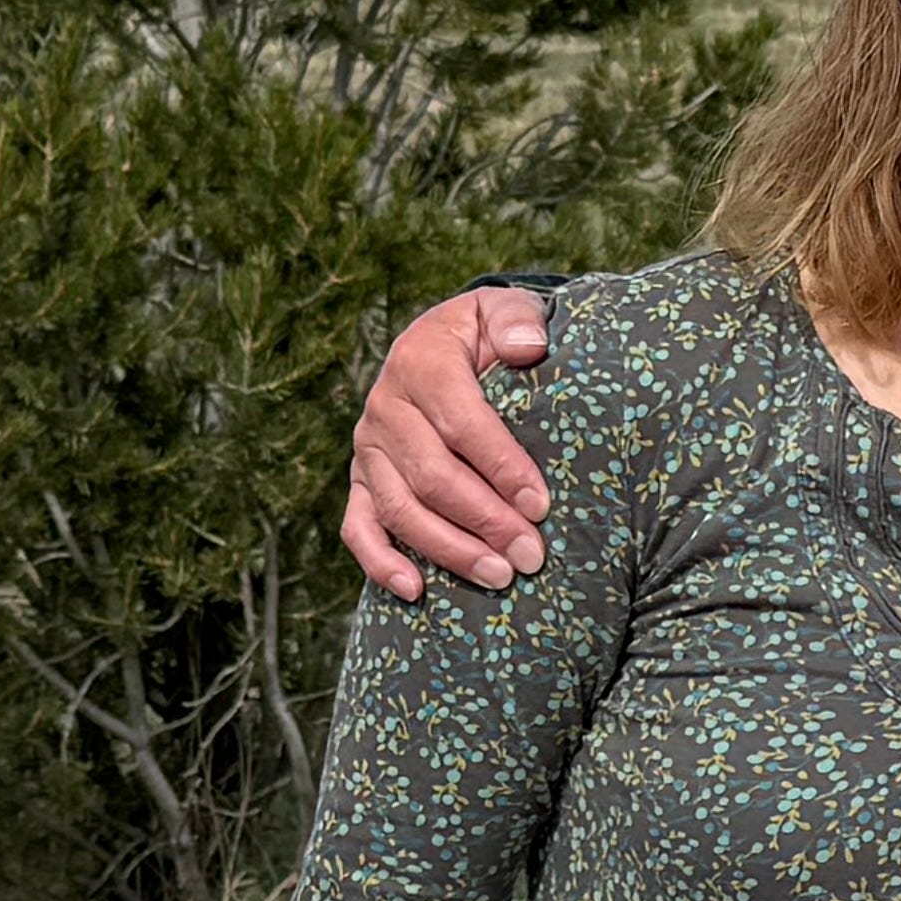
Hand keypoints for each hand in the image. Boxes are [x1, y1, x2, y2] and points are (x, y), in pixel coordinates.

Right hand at [338, 287, 555, 598]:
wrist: (441, 344)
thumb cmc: (484, 335)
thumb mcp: (502, 310)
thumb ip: (518, 319)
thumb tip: (527, 348)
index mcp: (420, 361)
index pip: (461, 422)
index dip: (501, 466)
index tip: (541, 504)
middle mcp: (384, 407)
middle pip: (432, 475)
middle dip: (485, 520)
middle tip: (531, 555)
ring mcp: (367, 449)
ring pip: (400, 509)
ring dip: (449, 549)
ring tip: (500, 577)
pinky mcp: (361, 481)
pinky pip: (359, 528)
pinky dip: (381, 562)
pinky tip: (416, 591)